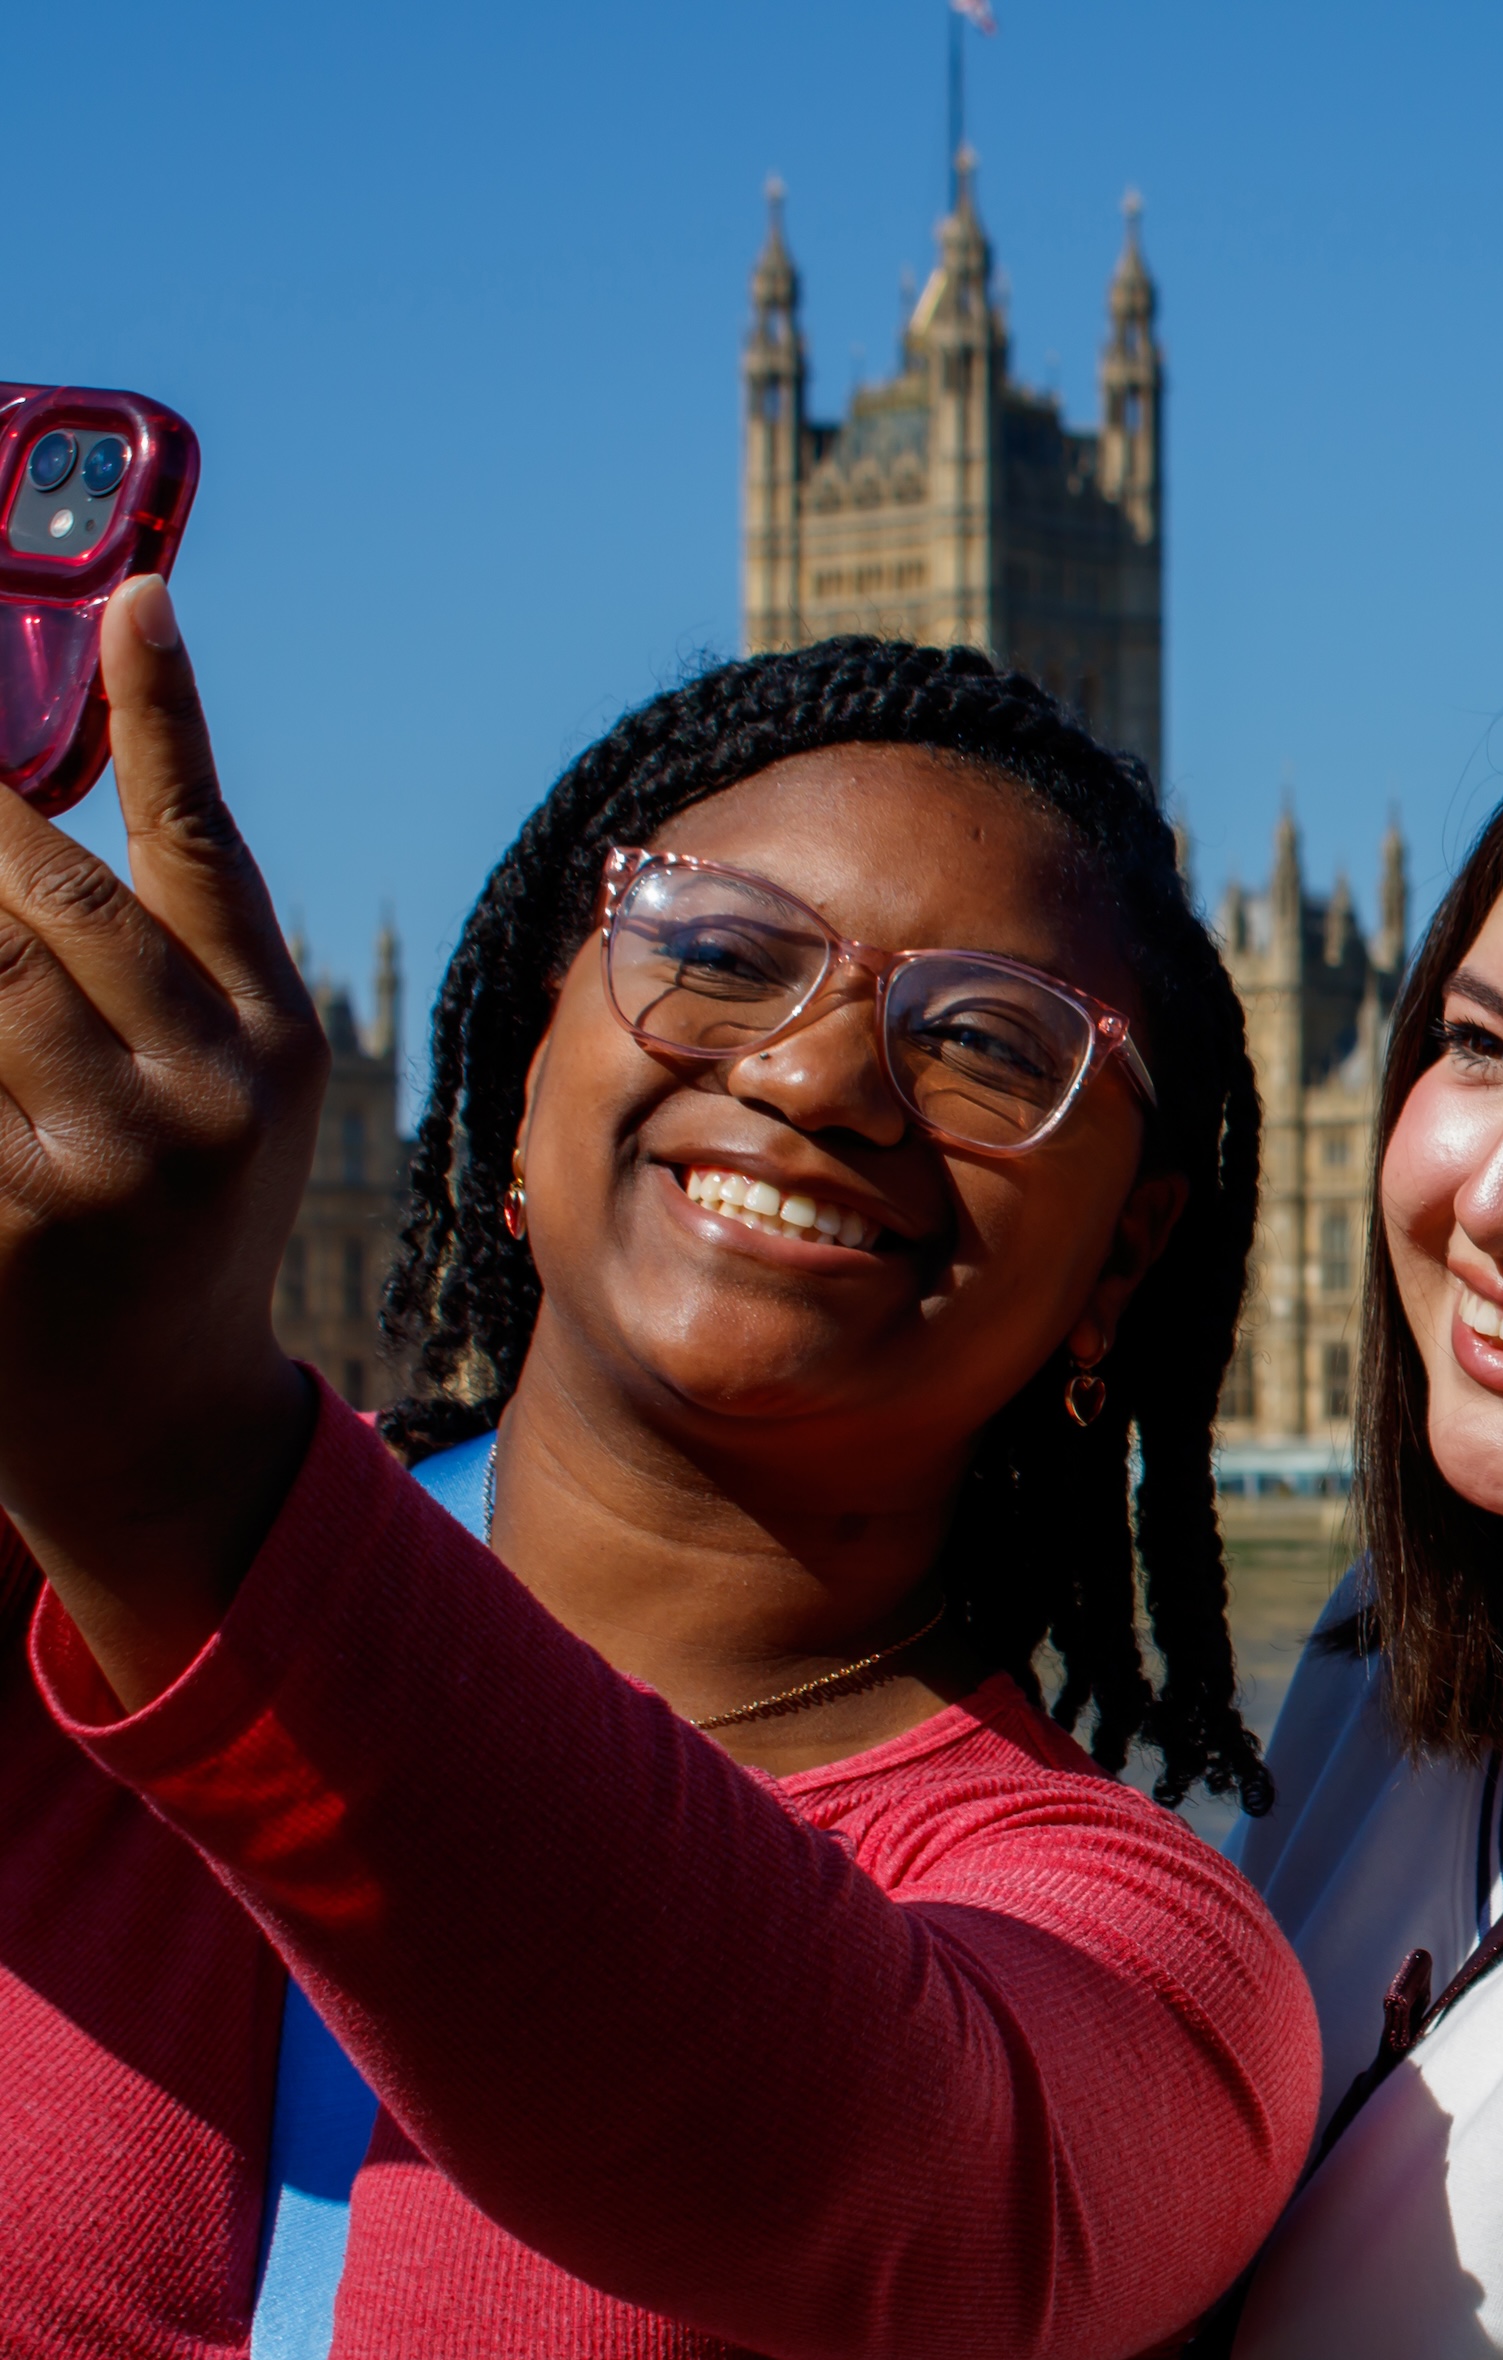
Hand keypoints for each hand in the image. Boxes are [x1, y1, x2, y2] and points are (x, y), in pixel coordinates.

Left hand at [0, 577, 325, 1702]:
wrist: (160, 1422)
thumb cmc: (177, 1218)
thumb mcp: (232, 1087)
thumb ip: (167, 948)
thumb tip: (59, 784)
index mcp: (271, 1044)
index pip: (202, 845)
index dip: (163, 712)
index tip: (135, 590)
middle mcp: (203, 1097)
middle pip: (35, 894)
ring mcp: (97, 1166)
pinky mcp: (3, 1227)